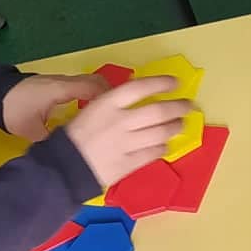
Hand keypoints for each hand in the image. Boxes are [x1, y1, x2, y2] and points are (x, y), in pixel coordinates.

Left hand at [2, 73, 109, 140]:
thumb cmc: (12, 110)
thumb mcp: (31, 130)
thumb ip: (51, 140)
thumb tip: (69, 154)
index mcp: (60, 90)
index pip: (92, 88)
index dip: (109, 100)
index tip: (118, 115)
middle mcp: (64, 83)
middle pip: (96, 82)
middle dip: (111, 97)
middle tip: (119, 115)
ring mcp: (61, 82)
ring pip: (90, 82)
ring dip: (101, 95)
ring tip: (110, 116)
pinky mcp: (57, 86)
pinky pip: (81, 86)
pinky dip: (91, 95)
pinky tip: (92, 112)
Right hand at [60, 75, 188, 186]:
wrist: (63, 168)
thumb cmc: (74, 136)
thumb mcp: (90, 110)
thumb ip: (114, 105)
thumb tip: (138, 101)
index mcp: (107, 104)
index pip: (140, 88)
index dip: (160, 83)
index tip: (174, 83)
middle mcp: (120, 122)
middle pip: (157, 111)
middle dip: (177, 107)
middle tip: (187, 106)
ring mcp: (126, 144)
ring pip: (159, 133)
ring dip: (174, 127)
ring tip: (179, 124)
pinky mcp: (128, 163)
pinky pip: (152, 154)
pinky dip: (162, 148)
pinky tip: (164, 145)